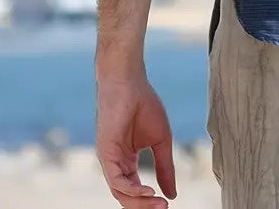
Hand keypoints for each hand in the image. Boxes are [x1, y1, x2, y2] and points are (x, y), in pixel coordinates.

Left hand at [96, 73, 176, 207]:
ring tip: (158, 204)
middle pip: (127, 195)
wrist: (130, 82)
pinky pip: (115, 179)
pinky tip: (147, 191)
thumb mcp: (161, 140)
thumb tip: (173, 194)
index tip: (168, 204)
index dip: (150, 200)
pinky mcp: (105, 152)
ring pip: (120, 191)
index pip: (136, 189)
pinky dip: (131, 189)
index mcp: (127, 161)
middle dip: (145, 206)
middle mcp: (115, 164)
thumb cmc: (144, 105)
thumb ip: (165, 167)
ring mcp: (109, 159)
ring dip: (139, 201)